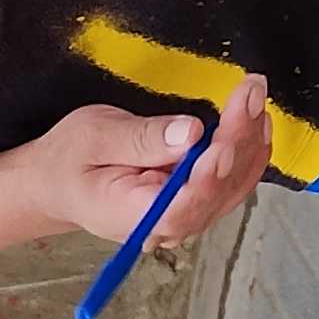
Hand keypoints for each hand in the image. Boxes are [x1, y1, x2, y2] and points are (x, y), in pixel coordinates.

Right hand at [35, 79, 272, 250]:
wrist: (62, 183)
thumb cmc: (70, 159)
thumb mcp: (93, 136)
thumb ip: (141, 138)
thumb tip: (190, 133)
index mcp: (130, 215)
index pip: (179, 209)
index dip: (207, 180)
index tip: (224, 143)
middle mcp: (165, 226)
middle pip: (214, 193)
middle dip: (238, 140)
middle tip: (250, 92)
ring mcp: (185, 217)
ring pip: (230, 186)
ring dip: (248, 140)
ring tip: (255, 96)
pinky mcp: (196, 202)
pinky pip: (230, 182)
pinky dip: (247, 150)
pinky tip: (256, 120)